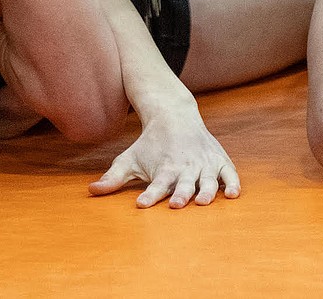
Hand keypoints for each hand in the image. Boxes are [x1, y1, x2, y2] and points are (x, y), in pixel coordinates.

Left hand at [88, 106, 239, 207]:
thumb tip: (90, 191)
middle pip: (183, 183)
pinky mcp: (220, 160)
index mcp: (164, 167)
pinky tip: (232, 195)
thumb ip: (113, 177)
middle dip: (179, 194)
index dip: (149, 194)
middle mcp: (185, 165)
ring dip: (205, 191)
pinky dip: (232, 183)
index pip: (156, 184)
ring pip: (207, 180)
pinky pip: (230, 173)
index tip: (141, 204)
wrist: (174, 115)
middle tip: (174, 206)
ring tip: (202, 203)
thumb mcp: (128, 158)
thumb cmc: (149, 144)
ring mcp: (204, 163)